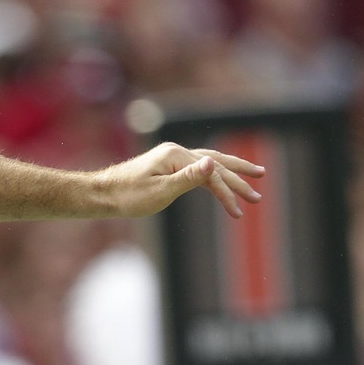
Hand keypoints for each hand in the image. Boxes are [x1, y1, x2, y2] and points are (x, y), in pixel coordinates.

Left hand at [96, 142, 264, 219]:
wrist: (103, 194)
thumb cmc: (128, 197)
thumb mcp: (160, 192)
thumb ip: (189, 178)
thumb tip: (212, 162)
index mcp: (177, 155)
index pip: (211, 174)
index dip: (227, 192)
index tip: (239, 212)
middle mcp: (177, 152)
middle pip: (216, 161)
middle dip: (239, 174)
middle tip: (260, 183)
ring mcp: (172, 157)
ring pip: (209, 162)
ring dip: (230, 169)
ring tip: (251, 174)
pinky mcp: (167, 165)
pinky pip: (197, 167)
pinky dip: (212, 173)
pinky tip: (218, 178)